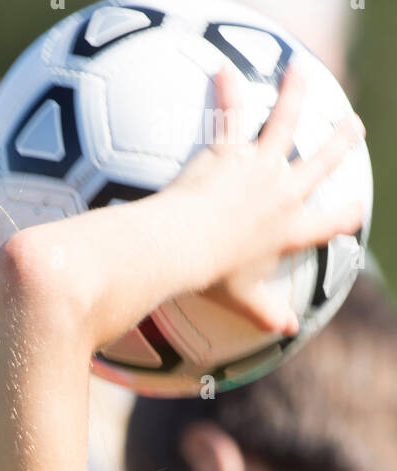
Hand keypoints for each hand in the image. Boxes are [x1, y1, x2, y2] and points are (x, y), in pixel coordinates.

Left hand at [170, 58, 366, 334]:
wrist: (184, 249)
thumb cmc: (211, 277)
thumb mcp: (243, 300)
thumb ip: (266, 313)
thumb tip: (287, 332)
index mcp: (287, 231)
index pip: (325, 225)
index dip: (344, 218)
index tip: (355, 212)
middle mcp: (281, 195)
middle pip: (320, 164)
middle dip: (339, 143)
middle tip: (352, 128)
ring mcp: (258, 169)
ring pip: (284, 123)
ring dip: (296, 95)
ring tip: (302, 73)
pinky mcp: (230, 152)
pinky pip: (230, 114)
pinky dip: (226, 91)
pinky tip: (223, 69)